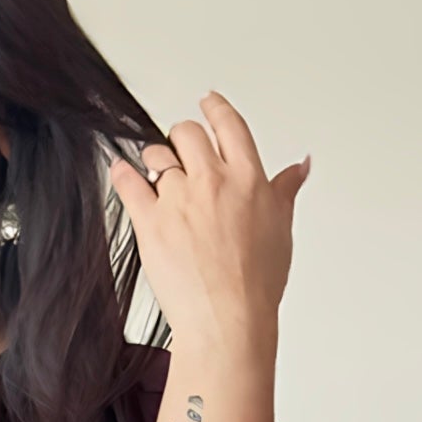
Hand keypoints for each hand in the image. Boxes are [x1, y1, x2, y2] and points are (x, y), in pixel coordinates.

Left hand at [108, 90, 309, 350]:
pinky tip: (121, 171)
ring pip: (158, 157)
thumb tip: (300, 165)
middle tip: (180, 146)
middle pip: (188, 133)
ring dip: (156, 160)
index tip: (208, 103)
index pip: (229, 126)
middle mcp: (212, 181)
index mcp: (247, 178)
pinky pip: (128, 183)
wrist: (227, 318)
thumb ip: (285, 189)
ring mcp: (179, 199)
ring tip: (156, 172)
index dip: (215, 109)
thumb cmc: (256, 283)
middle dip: (182, 136)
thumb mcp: (281, 228)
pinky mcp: (150, 222)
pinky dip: (123, 174)